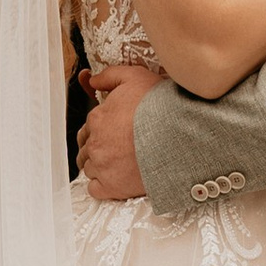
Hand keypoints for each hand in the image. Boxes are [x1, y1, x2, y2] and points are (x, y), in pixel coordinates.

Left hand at [76, 60, 155, 202]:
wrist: (179, 136)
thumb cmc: (159, 106)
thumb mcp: (134, 77)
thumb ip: (109, 76)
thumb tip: (92, 79)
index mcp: (97, 119)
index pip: (89, 127)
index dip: (101, 129)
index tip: (115, 131)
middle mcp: (95, 143)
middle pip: (86, 148)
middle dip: (98, 147)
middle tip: (117, 147)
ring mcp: (102, 166)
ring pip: (90, 168)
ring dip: (100, 166)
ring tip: (120, 163)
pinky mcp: (111, 187)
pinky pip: (95, 189)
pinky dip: (103, 185)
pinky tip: (116, 179)